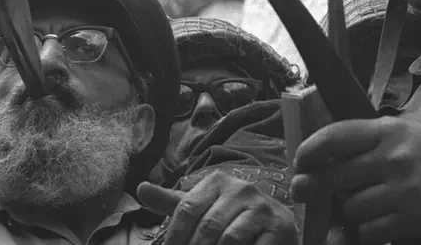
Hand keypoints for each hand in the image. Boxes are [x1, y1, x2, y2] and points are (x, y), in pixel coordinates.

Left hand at [138, 171, 297, 244]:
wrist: (275, 225)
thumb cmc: (230, 217)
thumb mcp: (202, 207)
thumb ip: (173, 203)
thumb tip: (141, 189)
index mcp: (217, 181)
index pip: (187, 208)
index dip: (175, 236)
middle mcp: (240, 189)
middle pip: (207, 226)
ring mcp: (261, 208)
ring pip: (228, 239)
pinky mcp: (279, 227)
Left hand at [291, 117, 420, 243]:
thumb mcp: (414, 138)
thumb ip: (376, 144)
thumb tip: (332, 159)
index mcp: (391, 130)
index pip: (335, 135)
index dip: (309, 150)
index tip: (300, 161)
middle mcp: (393, 157)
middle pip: (332, 176)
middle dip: (311, 187)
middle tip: (301, 192)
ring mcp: (402, 189)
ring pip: (350, 208)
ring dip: (350, 214)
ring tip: (361, 211)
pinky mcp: (412, 219)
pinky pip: (370, 230)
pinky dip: (369, 233)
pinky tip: (380, 227)